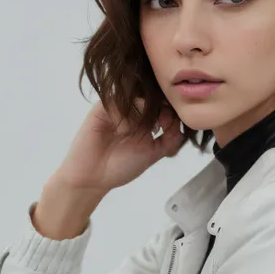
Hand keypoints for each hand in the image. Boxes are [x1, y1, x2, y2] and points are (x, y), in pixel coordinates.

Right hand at [53, 98, 186, 192]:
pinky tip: (123, 131)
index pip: (165, 104)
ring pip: (138, 96)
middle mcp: (133, 110)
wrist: (93, 177)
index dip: (172, 111)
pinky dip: (125, 115)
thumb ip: (171, 138)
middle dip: (162, 109)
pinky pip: (118, 101)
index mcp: (147, 119)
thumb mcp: (154, 153)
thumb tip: (181, 121)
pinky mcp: (102, 107)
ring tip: (143, 131)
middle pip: (153, 96)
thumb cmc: (121, 166)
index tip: (172, 126)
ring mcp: (118, 107)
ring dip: (144, 112)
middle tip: (161, 126)